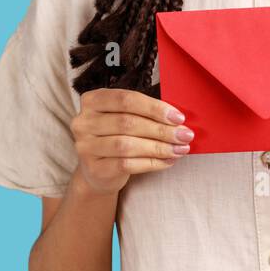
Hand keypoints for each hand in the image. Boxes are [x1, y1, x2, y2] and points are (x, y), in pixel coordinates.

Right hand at [71, 89, 195, 195]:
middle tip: (185, 135)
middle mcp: (84, 121)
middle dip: (161, 130)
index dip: (154, 108)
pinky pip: (126, 165)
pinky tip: (168, 161)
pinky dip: (152, 163)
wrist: (99, 171)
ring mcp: (85, 146)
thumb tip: (179, 120)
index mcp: (93, 100)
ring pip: (127, 145)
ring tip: (180, 149)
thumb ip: (147, 113)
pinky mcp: (94, 168)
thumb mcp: (127, 117)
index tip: (178, 118)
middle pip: (127, 123)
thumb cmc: (118, 136)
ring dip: (159, 147)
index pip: (126, 99)